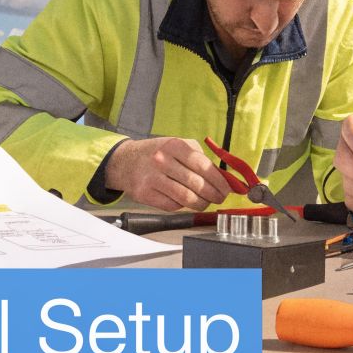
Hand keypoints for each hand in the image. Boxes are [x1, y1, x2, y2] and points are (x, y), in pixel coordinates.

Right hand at [104, 136, 231, 210]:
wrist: (125, 161)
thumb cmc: (158, 153)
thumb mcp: (178, 146)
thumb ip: (200, 159)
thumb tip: (224, 178)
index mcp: (175, 145)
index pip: (204, 166)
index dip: (219, 180)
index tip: (227, 189)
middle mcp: (162, 160)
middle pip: (197, 184)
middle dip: (213, 195)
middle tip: (219, 198)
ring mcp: (152, 178)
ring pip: (186, 198)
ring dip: (201, 203)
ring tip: (205, 202)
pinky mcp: (145, 194)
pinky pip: (172, 205)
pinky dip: (183, 206)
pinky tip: (185, 201)